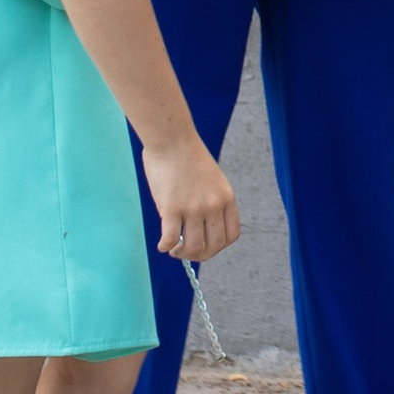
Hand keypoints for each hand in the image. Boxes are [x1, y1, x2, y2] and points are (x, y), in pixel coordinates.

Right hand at [145, 137, 239, 261]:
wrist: (172, 138)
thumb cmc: (188, 156)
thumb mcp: (211, 179)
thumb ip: (209, 202)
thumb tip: (197, 230)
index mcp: (226, 197)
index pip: (231, 236)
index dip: (218, 247)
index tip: (205, 246)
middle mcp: (213, 205)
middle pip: (212, 246)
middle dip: (199, 255)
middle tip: (185, 252)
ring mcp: (193, 207)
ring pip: (192, 247)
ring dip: (181, 253)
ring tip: (173, 249)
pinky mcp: (172, 207)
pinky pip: (170, 239)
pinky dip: (165, 247)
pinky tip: (162, 245)